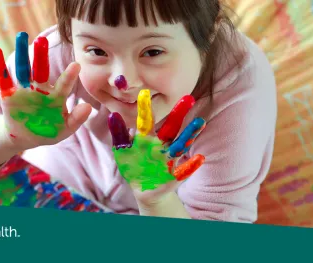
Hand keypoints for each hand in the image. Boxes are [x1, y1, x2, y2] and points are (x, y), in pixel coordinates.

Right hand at [0, 32, 91, 149]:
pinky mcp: (9, 95)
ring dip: (22, 54)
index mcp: (56, 97)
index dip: (69, 76)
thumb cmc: (49, 131)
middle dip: (41, 55)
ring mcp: (25, 90)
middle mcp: (41, 89)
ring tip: (22, 36)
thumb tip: (88, 107)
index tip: (76, 65)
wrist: (26, 137)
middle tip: (42, 40)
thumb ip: (76, 119)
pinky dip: (0, 66)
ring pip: (23, 69)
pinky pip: (4, 79)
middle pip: (41, 69)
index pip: (64, 85)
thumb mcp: (65, 129)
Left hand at [108, 90, 205, 204]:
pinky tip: (200, 158)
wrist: (143, 190)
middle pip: (171, 127)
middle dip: (179, 114)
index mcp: (147, 138)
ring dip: (190, 134)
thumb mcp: (122, 151)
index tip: (144, 92)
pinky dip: (191, 165)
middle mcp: (161, 145)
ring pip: (181, 144)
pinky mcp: (174, 176)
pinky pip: (183, 170)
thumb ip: (119, 134)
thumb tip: (113, 114)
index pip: (147, 120)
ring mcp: (169, 159)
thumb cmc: (133, 166)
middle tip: (189, 98)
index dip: (146, 108)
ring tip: (200, 122)